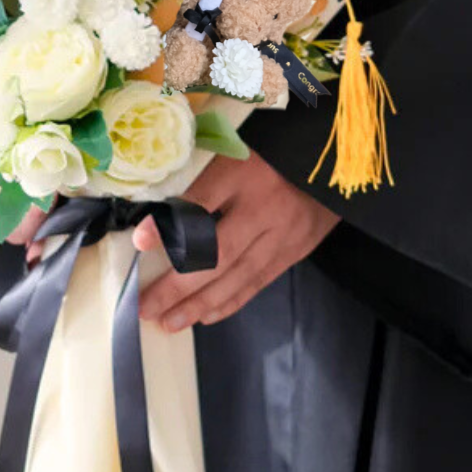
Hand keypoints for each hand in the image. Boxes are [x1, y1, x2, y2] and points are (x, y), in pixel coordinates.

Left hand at [133, 152, 339, 332]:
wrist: (332, 159)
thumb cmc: (272, 150)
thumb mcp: (236, 149)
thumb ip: (203, 177)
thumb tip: (159, 214)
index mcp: (244, 171)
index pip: (199, 201)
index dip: (168, 225)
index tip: (138, 241)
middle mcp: (263, 206)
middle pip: (214, 253)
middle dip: (176, 285)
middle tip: (143, 306)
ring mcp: (282, 233)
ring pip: (235, 276)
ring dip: (198, 304)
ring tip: (167, 321)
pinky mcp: (294, 250)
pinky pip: (257, 282)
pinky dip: (229, 302)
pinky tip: (204, 315)